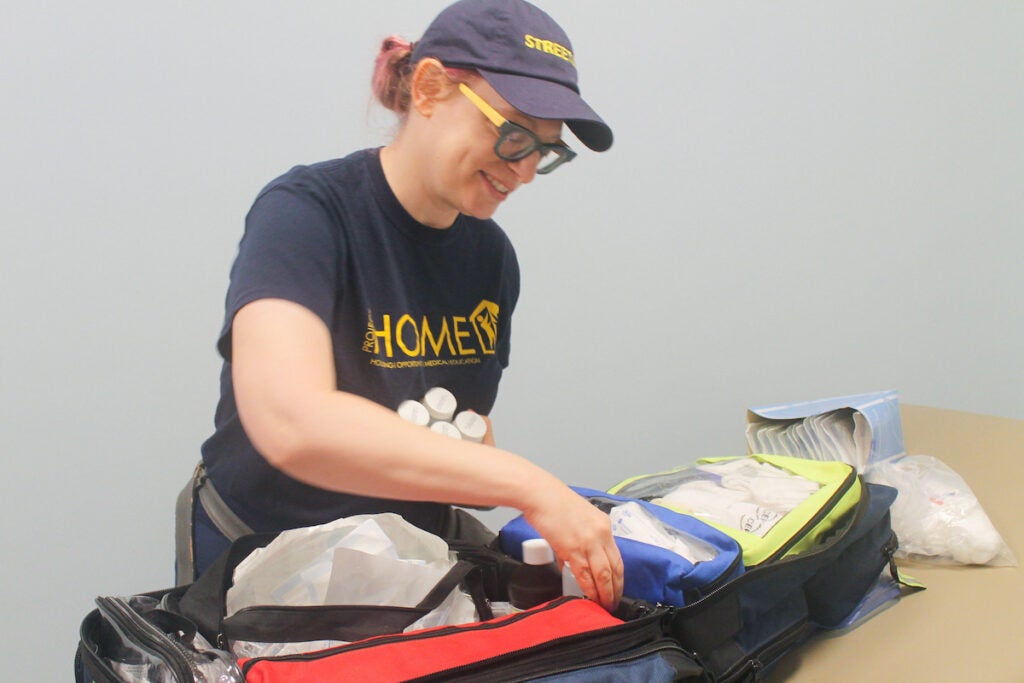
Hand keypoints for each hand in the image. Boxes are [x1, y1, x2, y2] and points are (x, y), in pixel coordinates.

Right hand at [522, 485, 622, 610]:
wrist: (539, 495)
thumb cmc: (554, 503)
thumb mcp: (578, 517)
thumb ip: (582, 539)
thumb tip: (575, 561)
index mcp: (604, 525)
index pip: (617, 557)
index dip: (618, 577)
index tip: (616, 589)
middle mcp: (601, 534)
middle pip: (614, 568)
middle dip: (615, 589)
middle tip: (613, 603)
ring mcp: (588, 542)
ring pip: (603, 574)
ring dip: (604, 593)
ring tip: (604, 605)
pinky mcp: (572, 548)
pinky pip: (585, 575)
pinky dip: (589, 589)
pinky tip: (590, 597)